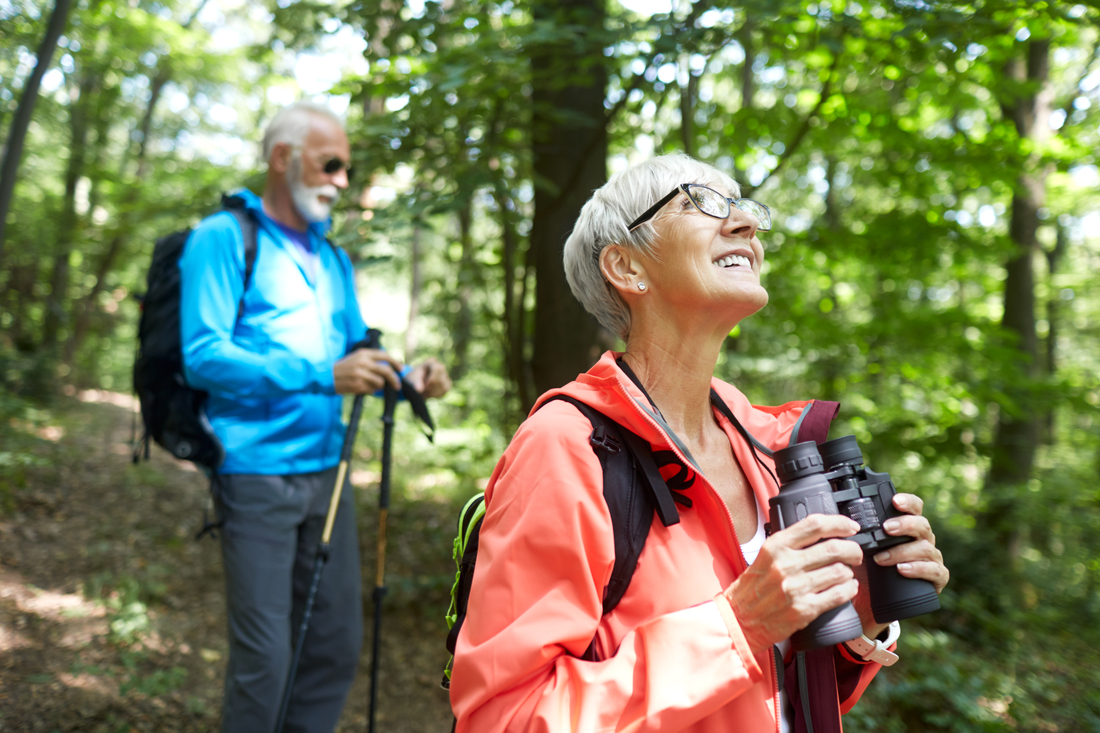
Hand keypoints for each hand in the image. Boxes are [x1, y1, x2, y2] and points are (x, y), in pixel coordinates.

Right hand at [333, 348, 402, 394]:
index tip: (401, 369)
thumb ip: (371, 360)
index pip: (385, 356)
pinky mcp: (357, 385)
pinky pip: (371, 390)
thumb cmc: (343, 367)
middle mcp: (363, 362)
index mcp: (363, 353)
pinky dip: (370, 391)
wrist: (326, 376)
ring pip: (380, 383)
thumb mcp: (356, 357)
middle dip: (395, 379)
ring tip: (370, 385)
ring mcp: (360, 374)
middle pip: (386, 371)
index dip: (395, 362)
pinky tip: (362, 388)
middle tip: (397, 386)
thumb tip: (390, 366)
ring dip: (379, 386)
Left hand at [408, 357, 451, 398]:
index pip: (438, 369)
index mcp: (431, 361)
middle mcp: (441, 367)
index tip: (425, 386)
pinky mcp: (448, 384)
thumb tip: (419, 390)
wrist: (417, 382)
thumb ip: (416, 383)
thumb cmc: (415, 378)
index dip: (432, 379)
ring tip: (425, 392)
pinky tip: (430, 393)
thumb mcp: (412, 378)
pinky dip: (436, 394)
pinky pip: (445, 391)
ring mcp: (446, 375)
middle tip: (423, 390)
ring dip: (433, 392)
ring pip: (444, 387)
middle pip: (441, 379)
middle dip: (431, 387)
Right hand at [724, 514, 863, 656]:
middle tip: (855, 554)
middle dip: (853, 549)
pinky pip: (838, 595)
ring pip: (840, 571)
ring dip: (849, 571)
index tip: (851, 527)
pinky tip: (848, 588)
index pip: (815, 525)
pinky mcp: (804, 609)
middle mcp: (785, 564)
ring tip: (846, 573)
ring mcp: (795, 588)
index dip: (840, 523)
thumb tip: (822, 534)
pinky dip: (850, 589)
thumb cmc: (752, 588)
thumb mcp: (765, 557)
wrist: (739, 620)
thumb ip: (789, 544)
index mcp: (776, 546)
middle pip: (834, 548)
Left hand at [851, 493, 949, 638]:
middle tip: (886, 528)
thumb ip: (855, 533)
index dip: (908, 502)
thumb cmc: (865, 572)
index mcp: (907, 529)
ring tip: (882, 558)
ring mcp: (931, 559)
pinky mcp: (936, 579)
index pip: (914, 509)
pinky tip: (902, 569)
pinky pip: (935, 571)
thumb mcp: (858, 549)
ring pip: (926, 548)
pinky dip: (918, 569)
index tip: (894, 501)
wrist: (870, 604)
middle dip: (905, 524)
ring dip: (902, 551)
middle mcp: (922, 541)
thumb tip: (837, 515)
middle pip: (922, 525)